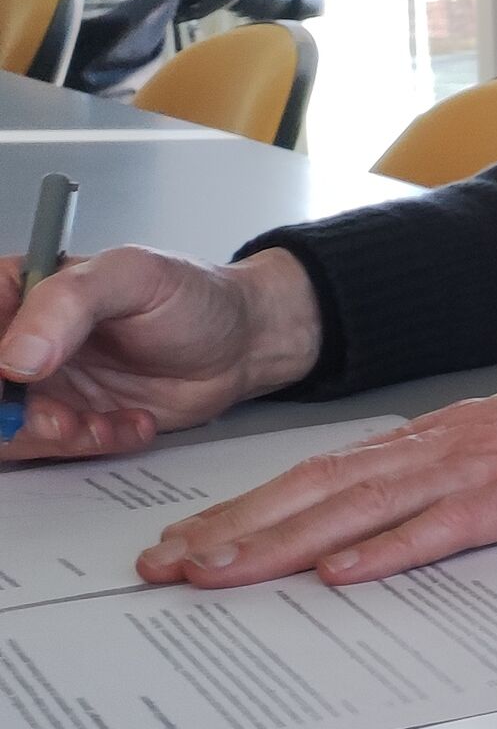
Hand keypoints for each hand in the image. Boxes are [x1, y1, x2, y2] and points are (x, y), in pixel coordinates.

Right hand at [0, 245, 324, 459]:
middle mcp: (17, 341)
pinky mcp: (66, 421)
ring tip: (101, 424)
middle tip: (60, 420)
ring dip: (50, 438)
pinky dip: (88, 446)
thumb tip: (14, 356)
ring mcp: (38, 385)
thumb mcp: (134, 277)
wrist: (242, 343)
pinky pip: (48, 451)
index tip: (16, 382)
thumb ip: (68, 304)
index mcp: (15, 291)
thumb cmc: (193, 296)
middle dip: (14, 417)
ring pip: (4, 431)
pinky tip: (129, 424)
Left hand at [135, 338, 496, 589]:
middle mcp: (448, 444)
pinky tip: (341, 572)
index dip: (247, 509)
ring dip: (280, 541)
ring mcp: (487, 467)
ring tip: (218, 571)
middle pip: (319, 488)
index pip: (323, 474)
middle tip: (164, 565)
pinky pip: (445, 526)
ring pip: (361, 505)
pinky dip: (388, 550)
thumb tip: (383, 539)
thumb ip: (454, 491)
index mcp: (443, 437)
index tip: (189, 539)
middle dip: (233, 528)